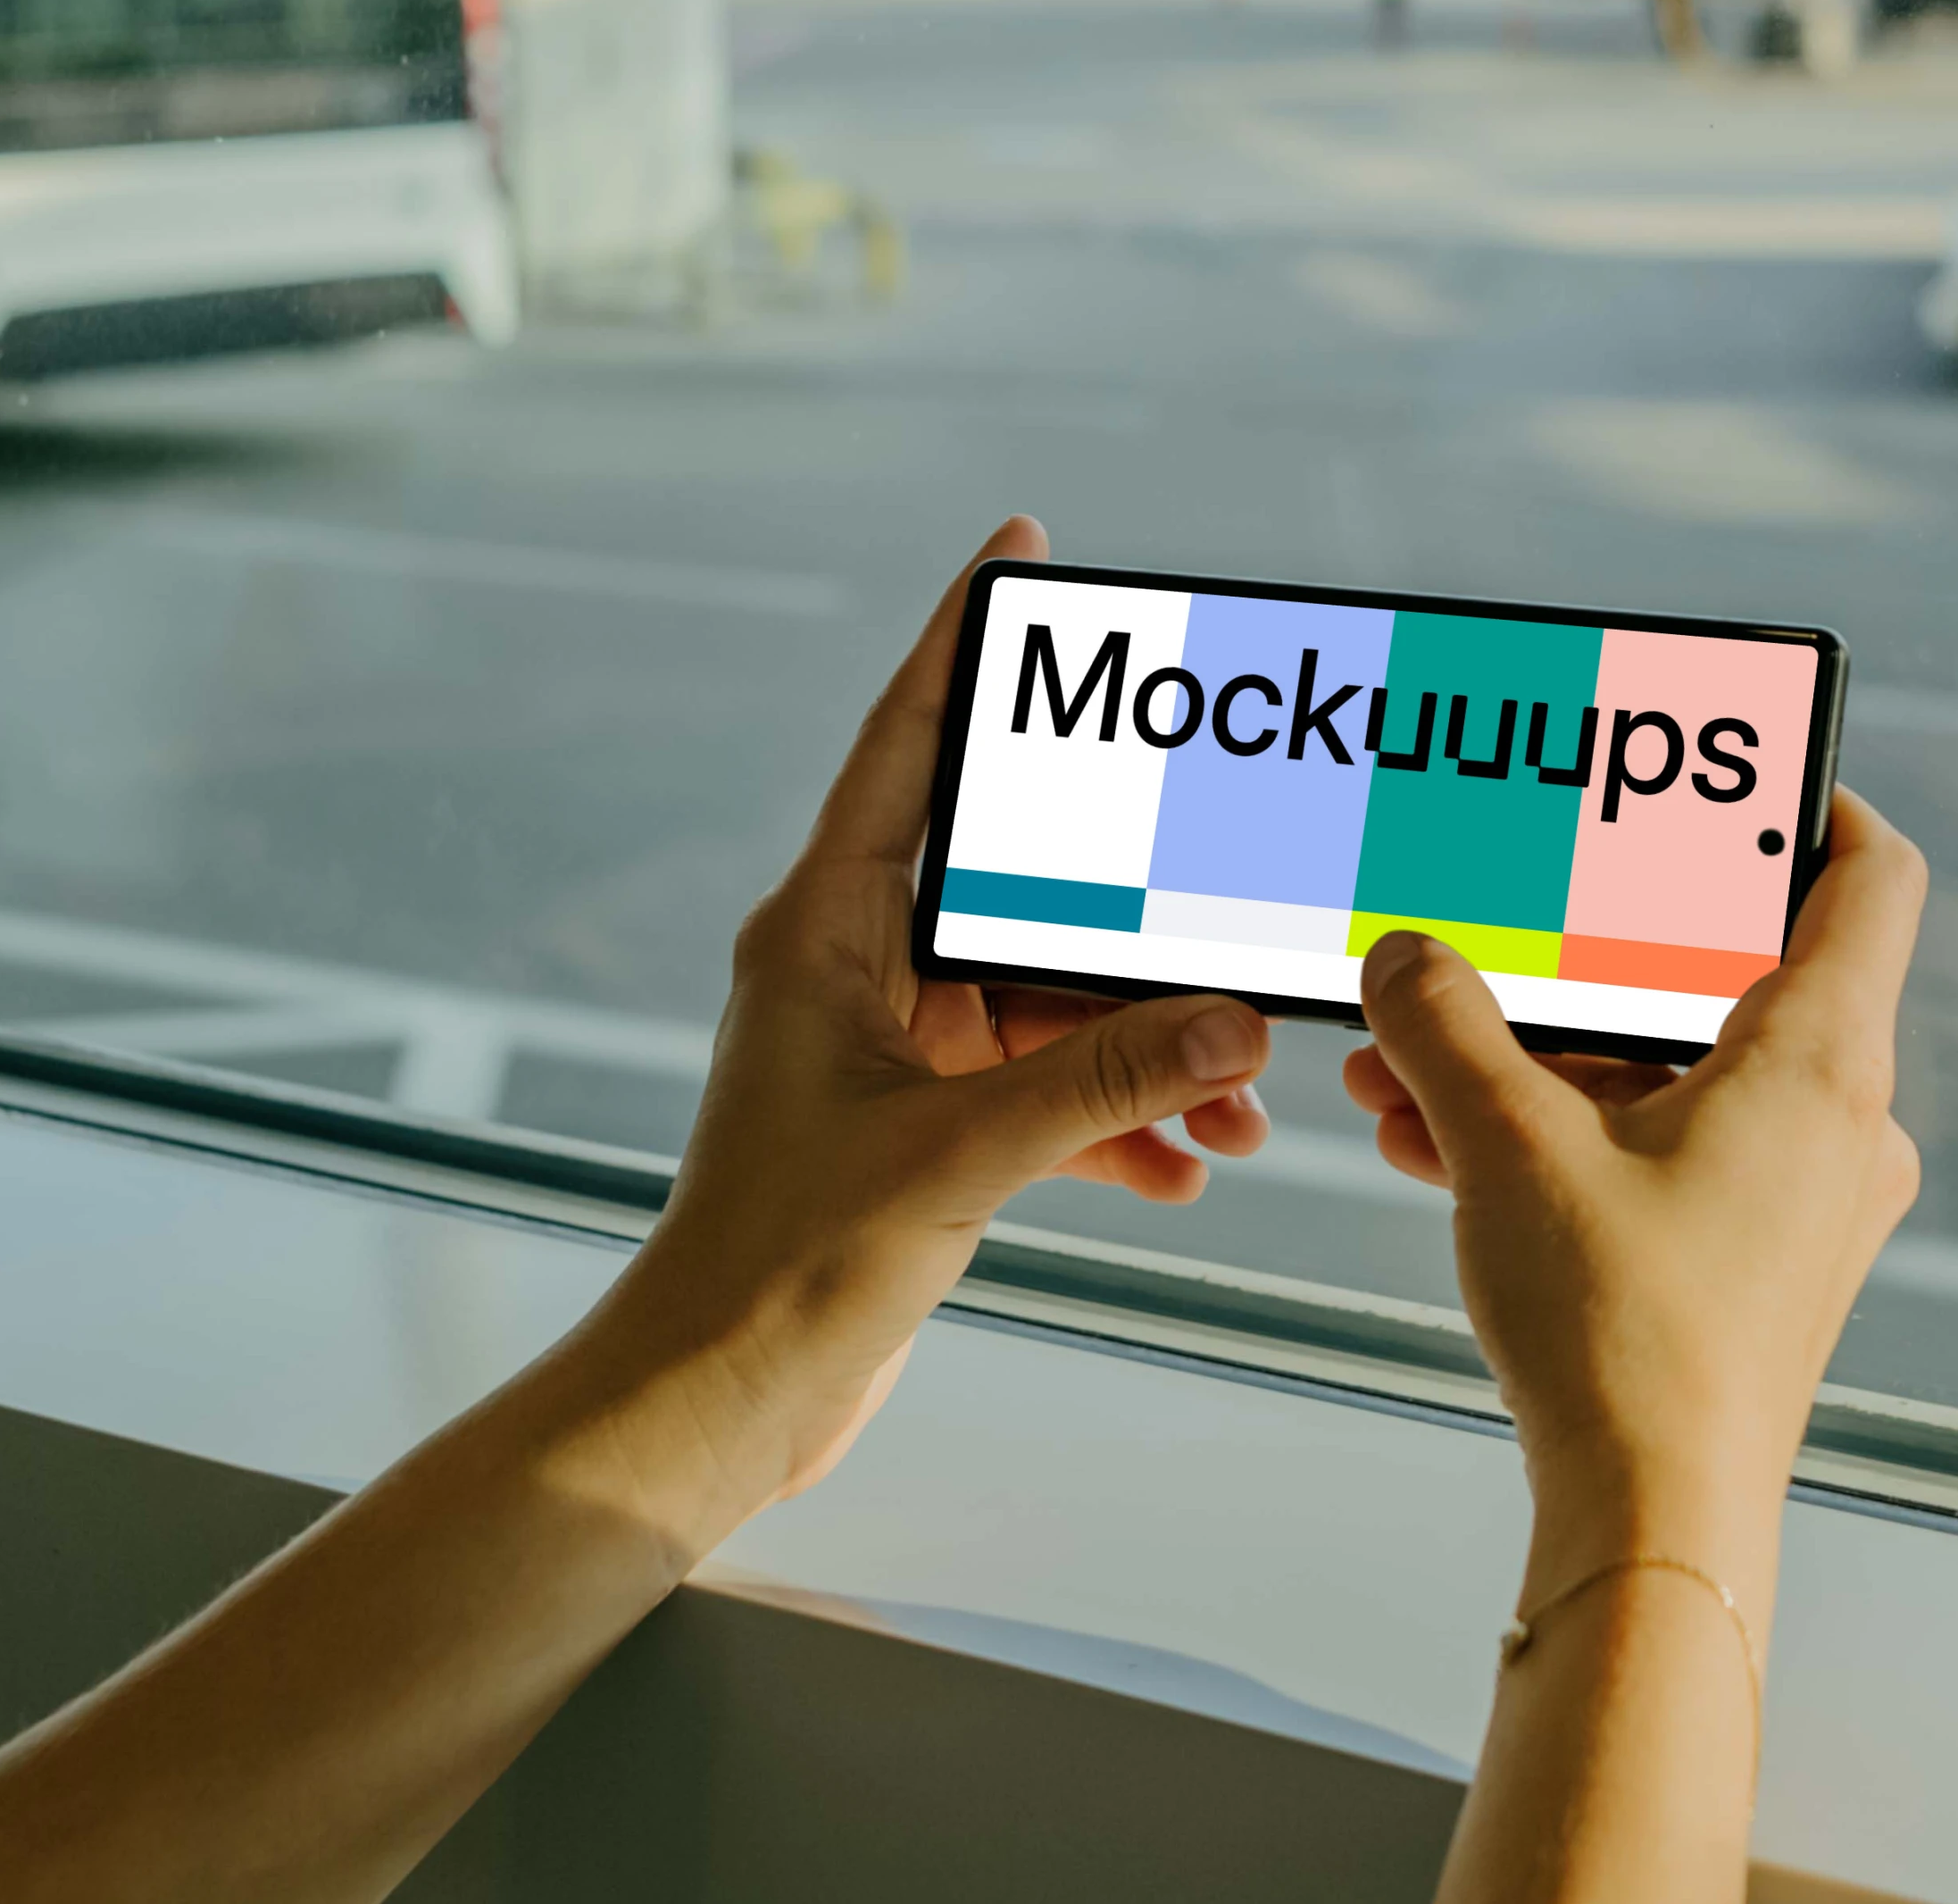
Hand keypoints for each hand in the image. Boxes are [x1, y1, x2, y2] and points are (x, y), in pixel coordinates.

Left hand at [587, 517, 1274, 1533]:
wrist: (714, 1405)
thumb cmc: (779, 1268)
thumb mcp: (957, 1157)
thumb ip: (1106, 1083)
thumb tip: (1233, 1028)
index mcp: (820, 928)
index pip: (903, 743)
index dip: (961, 639)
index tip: (1017, 553)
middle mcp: (852, 967)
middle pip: (1019, 882)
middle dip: (1138, 914)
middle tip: (1229, 871)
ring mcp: (890, 1049)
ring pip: (1050, 1003)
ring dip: (1146, 1046)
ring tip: (1242, 1098)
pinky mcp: (920, 1130)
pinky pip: (1044, 1091)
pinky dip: (1116, 1122)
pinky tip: (1185, 1168)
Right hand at [1341, 787, 1924, 1584]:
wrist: (1655, 1526)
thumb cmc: (1624, 1339)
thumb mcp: (1509, 1146)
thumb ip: (1447, 1026)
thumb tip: (1405, 956)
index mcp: (1823, 1060)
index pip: (1871, 873)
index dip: (1812, 800)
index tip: (1732, 771)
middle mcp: (1840, 1121)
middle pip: (1734, 972)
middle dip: (1585, 954)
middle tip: (1502, 918)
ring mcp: (1804, 1199)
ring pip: (1675, 1074)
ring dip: (1544, 1054)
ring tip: (1412, 1057)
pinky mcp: (1757, 1264)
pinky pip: (1662, 1152)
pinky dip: (1565, 1131)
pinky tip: (1430, 1137)